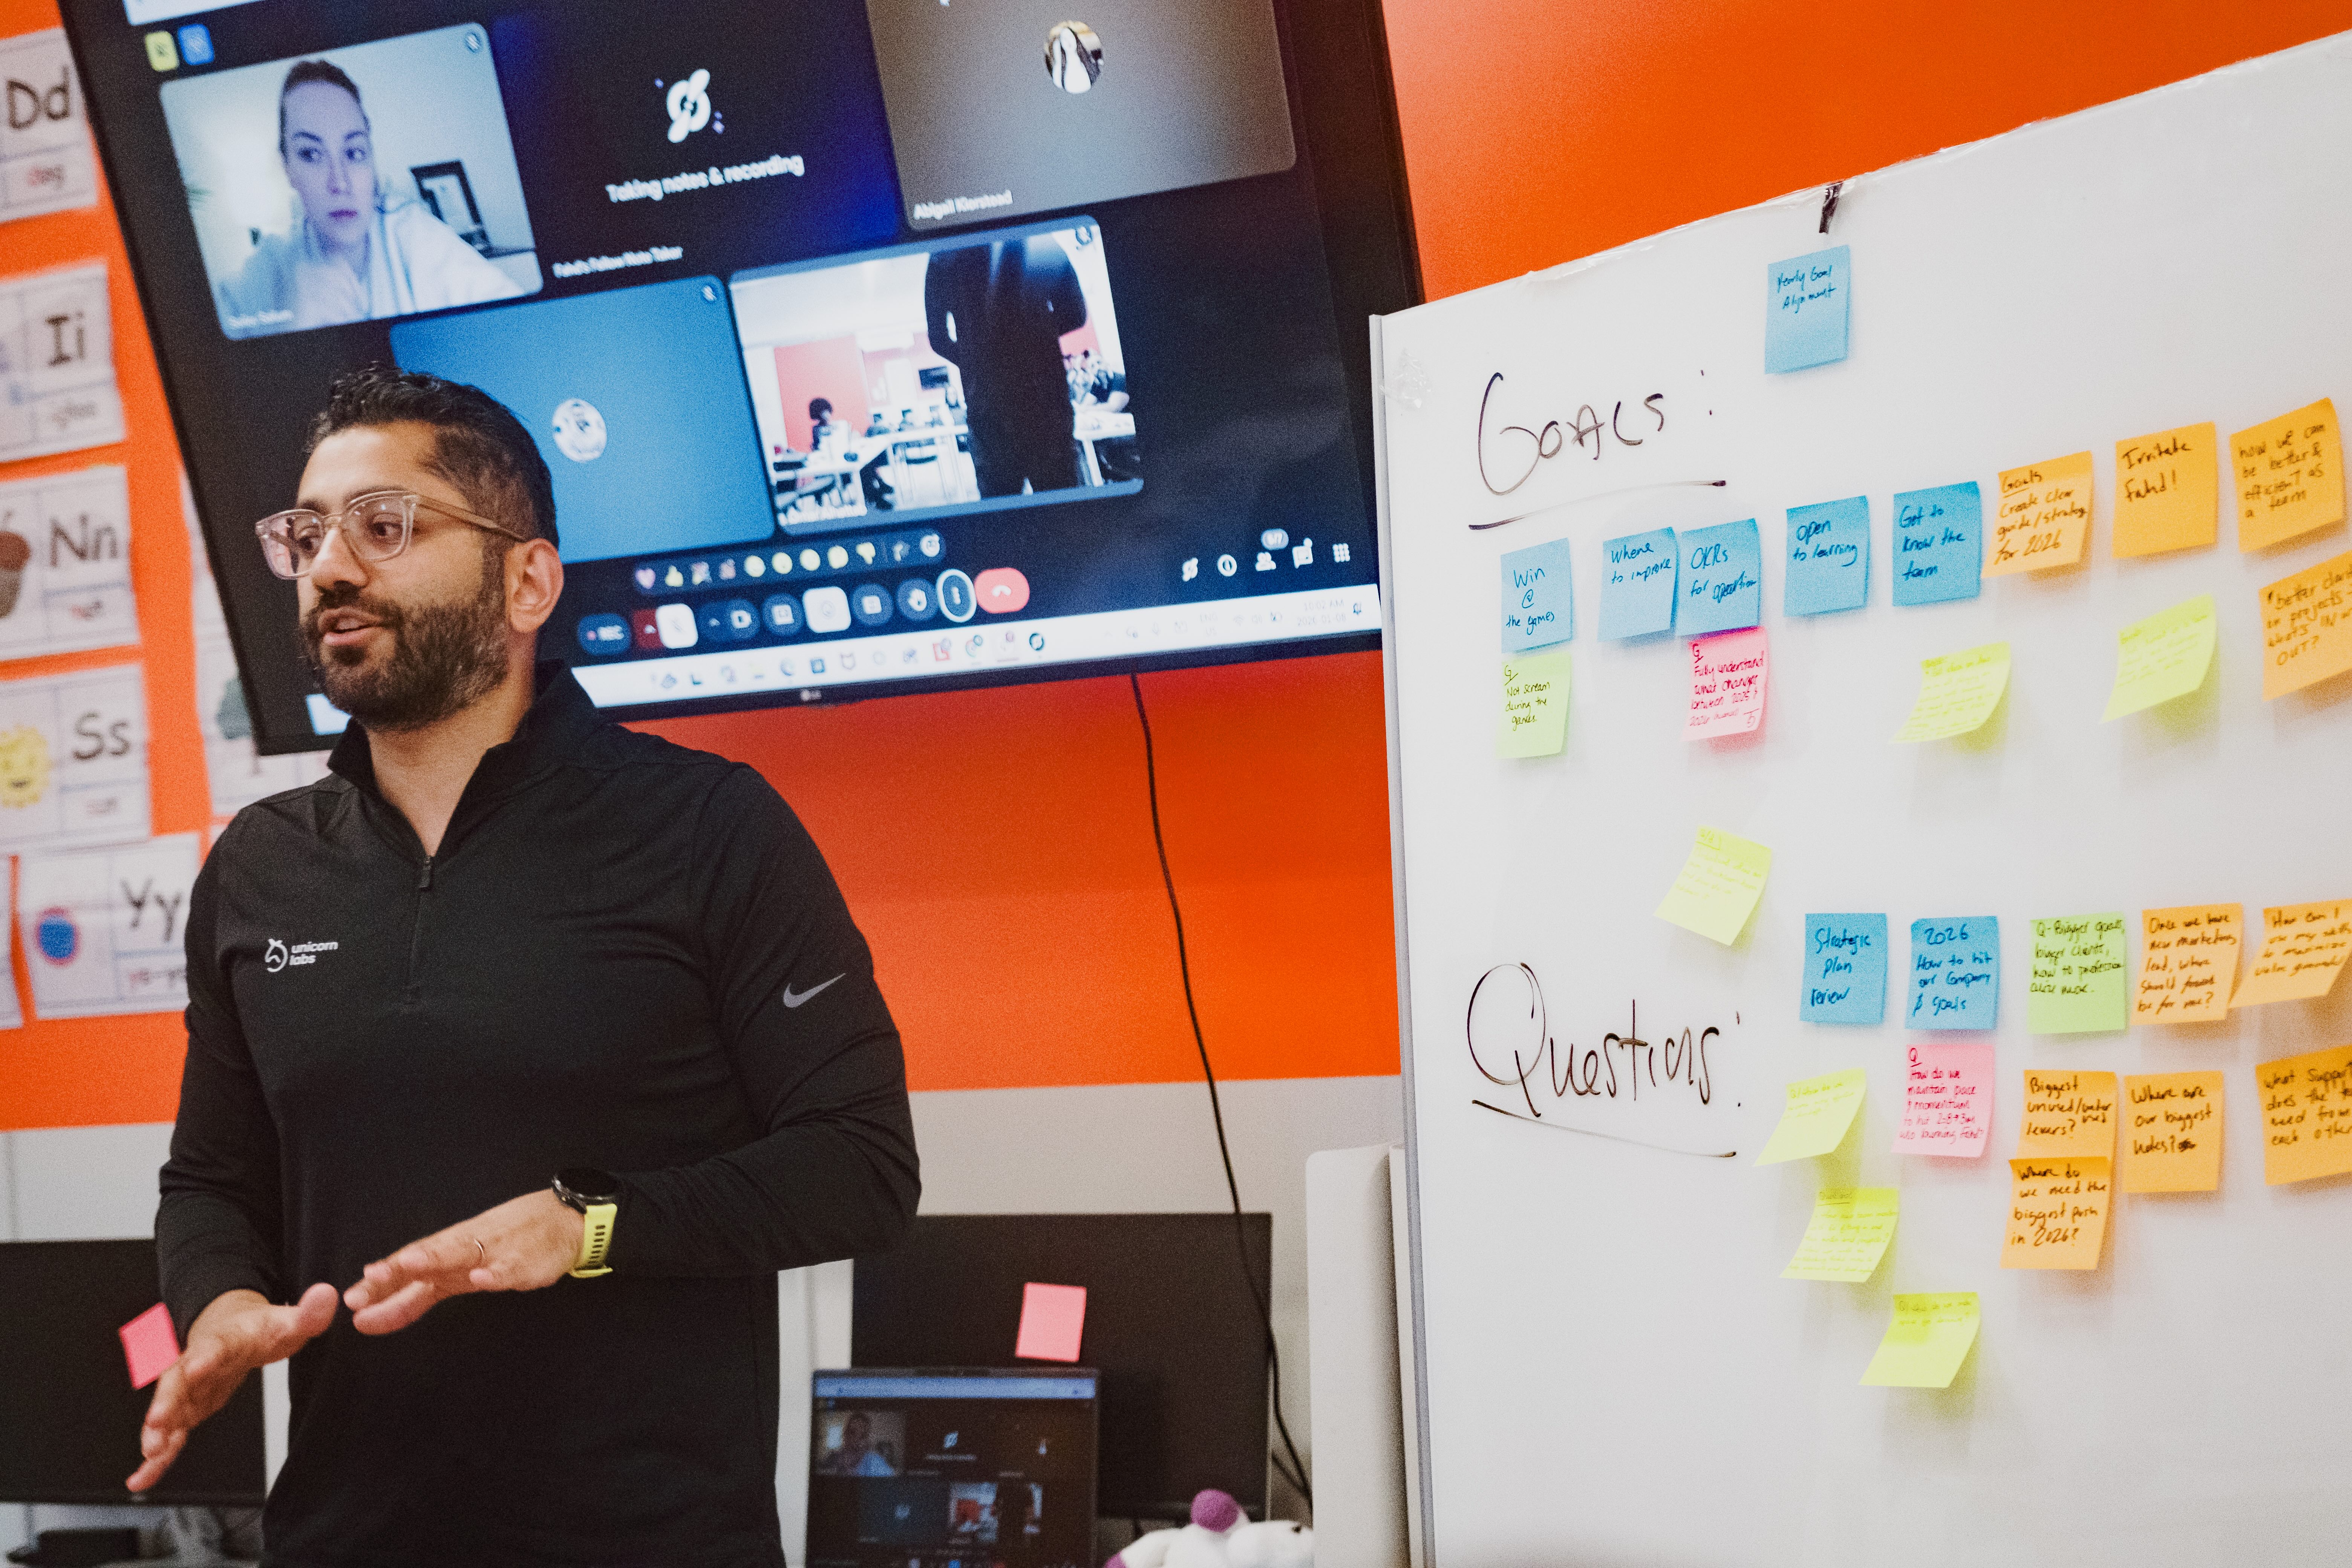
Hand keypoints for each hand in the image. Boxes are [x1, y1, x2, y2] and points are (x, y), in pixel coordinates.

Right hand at [129, 1283, 335, 1492]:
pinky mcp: (186, 1411)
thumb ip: (308, 1312)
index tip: (196, 1367)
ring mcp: (188, 1389)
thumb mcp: (287, 1320)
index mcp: (224, 1340)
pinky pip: (169, 1434)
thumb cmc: (258, 1328)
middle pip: (178, 1381)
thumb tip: (326, 1294)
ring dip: (158, 1433)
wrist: (233, 1329)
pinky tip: (143, 1478)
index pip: (214, 1347)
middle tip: (157, 1421)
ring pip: (168, 1410)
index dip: (205, 1357)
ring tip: (150, 1455)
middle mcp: (197, 1364)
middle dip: (167, 1401)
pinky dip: (156, 1457)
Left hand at [342, 1189, 586, 1335]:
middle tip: (370, 1280)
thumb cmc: (505, 1244)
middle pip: (426, 1258)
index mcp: (446, 1252)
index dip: (382, 1285)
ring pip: (462, 1253)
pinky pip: (509, 1267)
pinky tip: (482, 1278)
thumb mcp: (457, 1268)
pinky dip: (495, 1273)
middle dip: (398, 1269)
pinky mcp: (524, 1260)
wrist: (561, 1222)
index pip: (409, 1269)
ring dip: (436, 1258)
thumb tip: (371, 1303)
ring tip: (410, 1263)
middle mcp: (465, 1247)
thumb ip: (418, 1289)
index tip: (353, 1301)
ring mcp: (495, 1250)